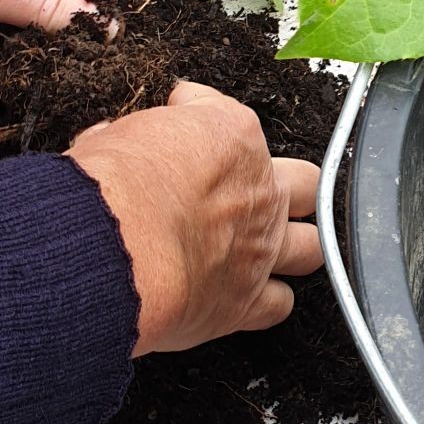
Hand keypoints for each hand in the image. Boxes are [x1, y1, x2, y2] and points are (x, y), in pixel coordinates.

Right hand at [69, 81, 322, 354]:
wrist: (119, 245)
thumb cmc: (114, 187)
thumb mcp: (116, 134)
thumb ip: (129, 134)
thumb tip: (112, 137)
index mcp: (232, 136)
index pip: (230, 119)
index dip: (205, 123)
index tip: (184, 133)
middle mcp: (260, 191)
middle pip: (305, 182)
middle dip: (289, 185)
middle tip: (256, 190)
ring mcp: (262, 248)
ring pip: (311, 247)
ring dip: (293, 246)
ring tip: (268, 247)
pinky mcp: (247, 301)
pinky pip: (280, 304)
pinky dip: (269, 300)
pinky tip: (251, 296)